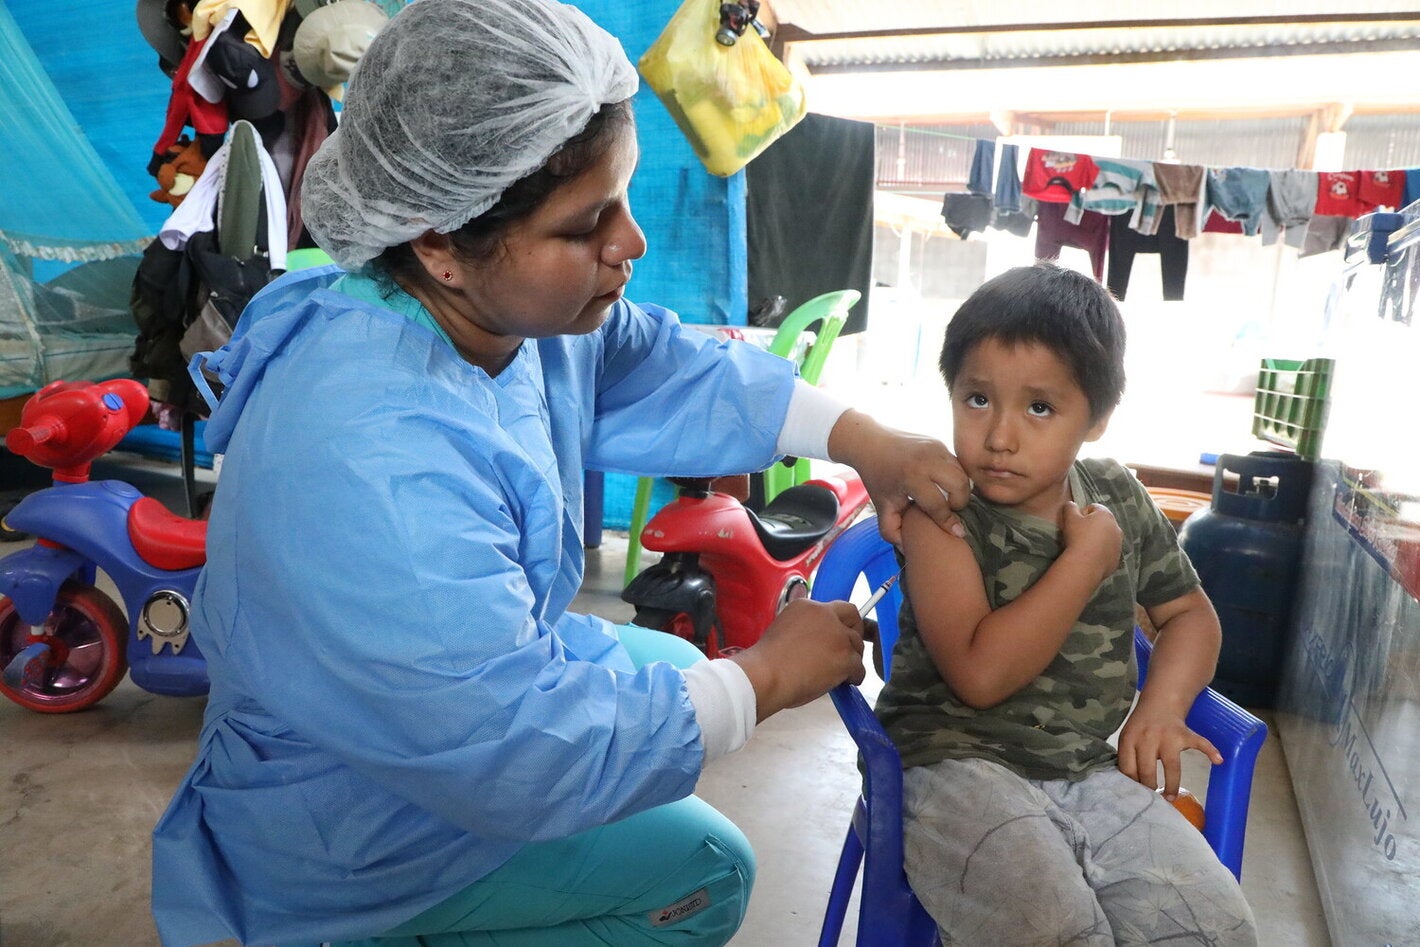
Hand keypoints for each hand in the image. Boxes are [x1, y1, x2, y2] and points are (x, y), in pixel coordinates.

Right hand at [729, 599, 864, 721]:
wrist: (766, 674)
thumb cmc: (767, 660)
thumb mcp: (783, 628)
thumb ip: (804, 627)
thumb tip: (817, 641)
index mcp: (807, 606)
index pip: (835, 607)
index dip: (841, 621)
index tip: (839, 633)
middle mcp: (825, 615)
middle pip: (853, 618)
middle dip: (855, 633)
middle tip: (849, 649)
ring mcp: (838, 636)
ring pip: (857, 646)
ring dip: (852, 658)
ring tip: (842, 672)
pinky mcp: (845, 657)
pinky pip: (859, 668)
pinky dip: (855, 676)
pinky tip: (845, 683)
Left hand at [827, 411, 969, 544]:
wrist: (870, 444)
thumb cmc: (878, 478)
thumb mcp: (882, 506)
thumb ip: (892, 530)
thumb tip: (909, 548)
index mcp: (911, 477)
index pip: (938, 504)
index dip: (948, 522)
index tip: (957, 533)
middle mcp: (927, 460)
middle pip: (959, 485)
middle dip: (959, 502)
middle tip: (948, 509)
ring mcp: (935, 448)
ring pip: (962, 473)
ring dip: (960, 489)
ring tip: (946, 498)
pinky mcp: (939, 443)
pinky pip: (957, 464)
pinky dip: (955, 477)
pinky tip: (943, 485)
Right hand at [1058, 501, 1121, 583]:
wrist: (1085, 564)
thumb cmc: (1078, 537)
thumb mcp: (1069, 518)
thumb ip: (1070, 507)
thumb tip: (1071, 504)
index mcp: (1106, 514)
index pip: (1093, 507)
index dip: (1082, 514)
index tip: (1075, 523)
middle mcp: (1116, 527)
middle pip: (1102, 522)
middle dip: (1092, 526)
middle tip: (1079, 535)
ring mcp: (1119, 543)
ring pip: (1106, 537)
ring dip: (1098, 539)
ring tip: (1085, 547)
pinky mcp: (1117, 557)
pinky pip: (1108, 551)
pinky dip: (1101, 551)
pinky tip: (1090, 556)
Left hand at [1116, 706, 1222, 799]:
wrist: (1159, 702)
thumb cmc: (1141, 727)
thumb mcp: (1127, 739)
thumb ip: (1128, 758)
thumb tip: (1130, 787)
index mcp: (1130, 739)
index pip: (1127, 768)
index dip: (1131, 784)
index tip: (1135, 796)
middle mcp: (1148, 738)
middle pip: (1147, 770)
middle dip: (1149, 788)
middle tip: (1152, 800)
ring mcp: (1168, 736)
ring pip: (1171, 766)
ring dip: (1172, 784)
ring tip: (1170, 798)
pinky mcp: (1185, 734)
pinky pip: (1199, 743)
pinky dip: (1210, 750)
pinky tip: (1218, 760)